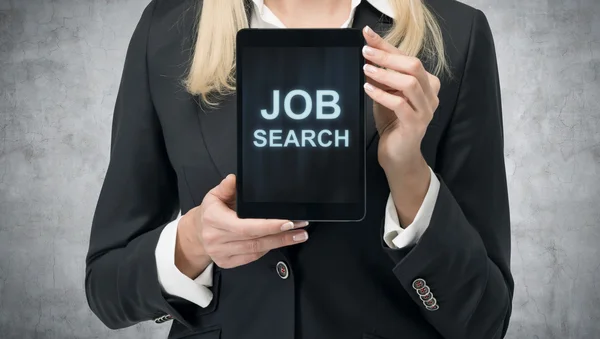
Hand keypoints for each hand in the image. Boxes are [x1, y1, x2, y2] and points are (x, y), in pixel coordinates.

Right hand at [176, 174, 308, 276]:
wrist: (196, 233)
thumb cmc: (210, 212)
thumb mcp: (215, 195)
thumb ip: (227, 187)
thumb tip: (235, 179)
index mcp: (213, 218)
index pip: (246, 225)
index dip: (269, 225)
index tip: (288, 221)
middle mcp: (217, 238)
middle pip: (255, 239)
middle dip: (282, 234)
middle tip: (301, 228)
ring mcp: (221, 253)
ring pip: (257, 249)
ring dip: (280, 242)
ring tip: (298, 235)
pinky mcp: (226, 263)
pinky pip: (252, 257)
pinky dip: (267, 249)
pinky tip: (279, 241)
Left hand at [361, 26, 440, 172]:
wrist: (398, 155)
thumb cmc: (392, 123)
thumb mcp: (384, 95)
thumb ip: (379, 78)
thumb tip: (367, 55)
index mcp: (426, 83)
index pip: (407, 58)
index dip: (387, 45)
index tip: (367, 34)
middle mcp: (430, 94)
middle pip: (413, 66)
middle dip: (387, 57)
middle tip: (365, 52)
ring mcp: (426, 110)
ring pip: (410, 83)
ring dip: (386, 74)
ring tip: (366, 69)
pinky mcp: (416, 124)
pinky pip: (400, 104)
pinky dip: (383, 94)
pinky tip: (368, 89)